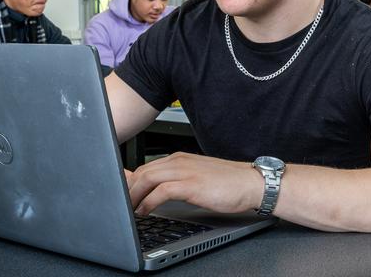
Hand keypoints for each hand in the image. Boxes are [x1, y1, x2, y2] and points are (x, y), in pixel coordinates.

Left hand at [127, 152, 262, 215]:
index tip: (119, 192)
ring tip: (128, 209)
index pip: (146, 166)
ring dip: (134, 195)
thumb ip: (175, 180)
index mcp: (179, 158)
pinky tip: (145, 211)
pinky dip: (149, 201)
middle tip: (120, 205)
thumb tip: (155, 191)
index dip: (129, 180)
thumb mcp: (196, 177)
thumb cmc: (227, 183)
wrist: (250, 183)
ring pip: (148, 178)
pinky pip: (161, 191)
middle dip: (127, 189)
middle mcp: (179, 161)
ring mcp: (185, 171)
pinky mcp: (191, 184)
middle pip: (142, 171)